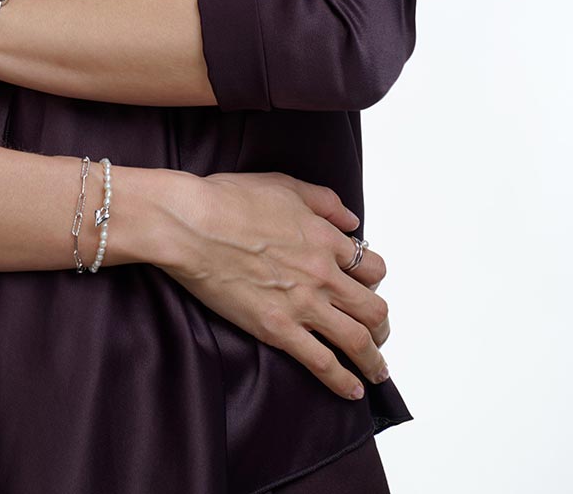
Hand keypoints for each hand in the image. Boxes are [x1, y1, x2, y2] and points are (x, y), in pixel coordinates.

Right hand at [158, 170, 390, 401]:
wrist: (192, 224)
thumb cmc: (228, 200)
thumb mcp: (283, 184)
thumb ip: (324, 201)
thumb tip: (351, 220)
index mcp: (324, 238)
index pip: (371, 267)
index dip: (373, 281)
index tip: (366, 289)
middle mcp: (322, 273)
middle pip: (374, 307)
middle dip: (381, 324)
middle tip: (378, 332)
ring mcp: (303, 304)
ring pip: (358, 340)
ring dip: (374, 360)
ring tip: (376, 370)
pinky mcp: (279, 329)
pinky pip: (322, 363)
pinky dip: (343, 381)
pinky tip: (351, 389)